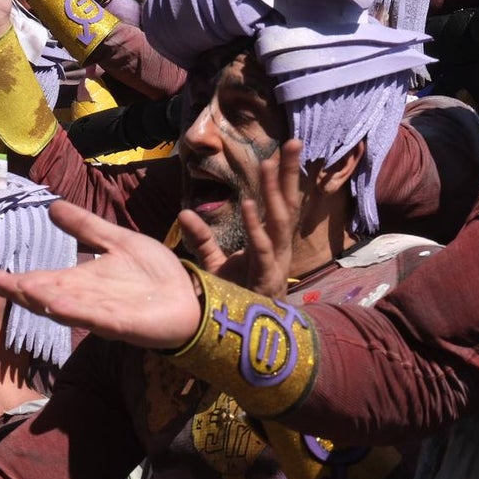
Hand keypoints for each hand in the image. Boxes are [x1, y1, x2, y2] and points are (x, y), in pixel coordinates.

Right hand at [0, 200, 201, 349]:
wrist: (191, 297)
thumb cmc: (155, 275)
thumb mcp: (118, 240)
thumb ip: (87, 226)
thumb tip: (53, 206)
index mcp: (84, 281)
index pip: (44, 280)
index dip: (18, 279)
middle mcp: (88, 299)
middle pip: (48, 295)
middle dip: (21, 290)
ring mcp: (104, 313)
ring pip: (66, 307)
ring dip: (42, 299)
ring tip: (18, 289)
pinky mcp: (124, 324)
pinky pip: (95, 318)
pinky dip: (75, 311)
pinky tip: (55, 305)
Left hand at [179, 139, 301, 299]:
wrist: (240, 335)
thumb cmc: (234, 298)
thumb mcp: (215, 263)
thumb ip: (202, 239)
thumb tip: (184, 212)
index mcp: (270, 242)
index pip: (281, 203)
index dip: (283, 177)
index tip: (285, 148)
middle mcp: (278, 249)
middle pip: (288, 205)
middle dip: (291, 174)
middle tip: (293, 142)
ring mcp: (275, 263)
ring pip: (280, 221)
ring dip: (275, 192)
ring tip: (269, 164)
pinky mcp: (266, 279)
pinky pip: (262, 248)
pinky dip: (255, 226)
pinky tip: (249, 205)